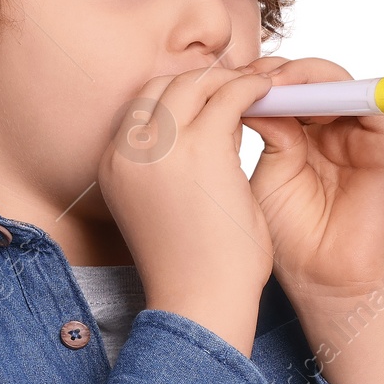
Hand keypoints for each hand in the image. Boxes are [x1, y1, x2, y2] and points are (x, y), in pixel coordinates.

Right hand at [96, 61, 275, 355]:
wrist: (199, 303)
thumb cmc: (193, 268)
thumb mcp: (170, 207)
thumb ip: (180, 165)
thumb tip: (217, 129)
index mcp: (113, 165)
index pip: (143, 104)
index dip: (181, 93)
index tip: (214, 96)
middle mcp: (127, 149)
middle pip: (164, 85)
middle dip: (205, 80)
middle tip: (240, 84)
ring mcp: (160, 146)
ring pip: (196, 82)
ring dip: (229, 79)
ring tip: (259, 86)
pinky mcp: (200, 147)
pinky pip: (229, 94)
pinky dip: (251, 87)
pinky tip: (270, 92)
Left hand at [242, 57, 383, 296]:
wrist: (327, 281)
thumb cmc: (292, 241)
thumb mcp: (266, 176)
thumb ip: (264, 133)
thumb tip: (244, 91)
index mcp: (303, 137)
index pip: (284, 91)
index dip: (256, 81)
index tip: (224, 80)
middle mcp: (334, 131)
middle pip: (311, 80)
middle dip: (277, 72)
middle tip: (246, 74)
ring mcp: (362, 136)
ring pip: (337, 83)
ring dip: (304, 75)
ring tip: (271, 82)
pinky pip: (369, 102)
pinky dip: (337, 91)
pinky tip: (302, 96)